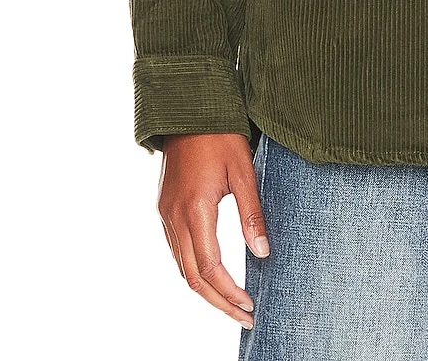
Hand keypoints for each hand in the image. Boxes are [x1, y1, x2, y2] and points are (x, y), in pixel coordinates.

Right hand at [156, 132, 269, 329]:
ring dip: (206, 290)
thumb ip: (252, 213)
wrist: (188, 109)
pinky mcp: (165, 209)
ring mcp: (166, 215)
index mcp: (195, 210)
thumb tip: (262, 253)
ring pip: (182, 267)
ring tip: (232, 303)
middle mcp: (174, 218)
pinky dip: (194, 270)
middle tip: (244, 317)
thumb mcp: (244, 170)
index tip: (250, 306)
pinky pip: (177, 251)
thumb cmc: (220, 135)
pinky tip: (213, 275)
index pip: (211, 267)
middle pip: (193, 277)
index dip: (230, 292)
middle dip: (218, 302)